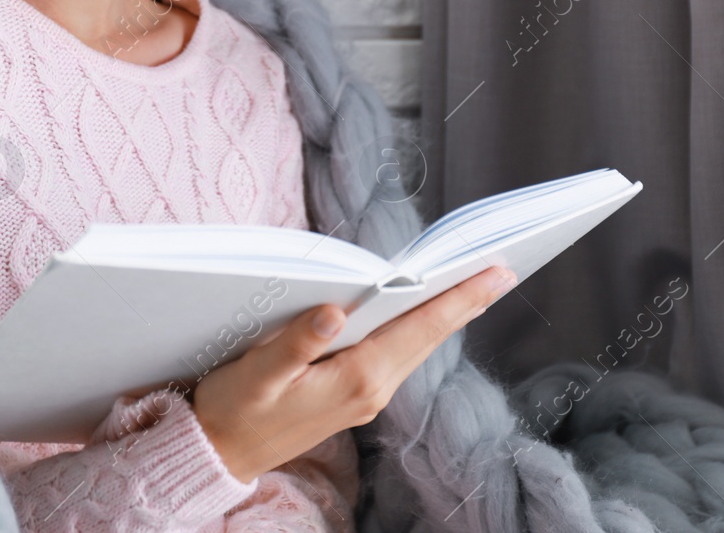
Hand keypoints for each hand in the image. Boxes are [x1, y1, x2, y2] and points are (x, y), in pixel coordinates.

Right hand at [191, 265, 517, 482]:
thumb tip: (335, 310)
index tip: (496, 274)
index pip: (419, 328)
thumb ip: (295, 342)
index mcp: (356, 379)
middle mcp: (371, 389)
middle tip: (504, 270)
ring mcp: (365, 396)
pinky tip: (424, 316)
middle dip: (466, 302)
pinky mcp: (354, 395)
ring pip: (417, 346)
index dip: (459, 298)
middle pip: (428, 337)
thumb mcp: (257, 374)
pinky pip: (399, 355)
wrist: (220, 453)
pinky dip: (420, 329)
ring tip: (475, 287)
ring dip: (446, 316)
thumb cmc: (234, 410)